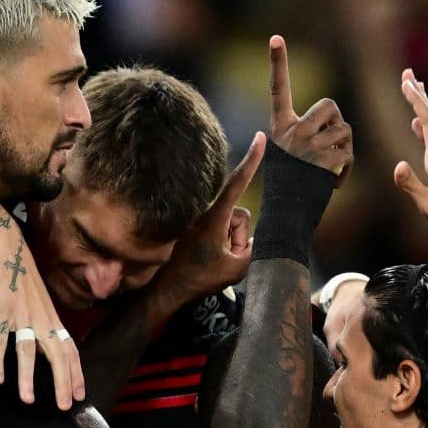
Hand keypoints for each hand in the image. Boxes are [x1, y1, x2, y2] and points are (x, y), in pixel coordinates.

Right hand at [0, 222, 83, 408]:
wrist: (5, 244)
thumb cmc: (20, 272)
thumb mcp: (37, 299)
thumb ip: (42, 321)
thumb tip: (44, 344)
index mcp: (51, 317)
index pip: (70, 349)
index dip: (76, 372)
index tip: (80, 395)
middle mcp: (42, 318)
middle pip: (58, 355)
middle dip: (63, 382)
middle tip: (64, 407)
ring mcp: (22, 314)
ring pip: (29, 351)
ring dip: (28, 377)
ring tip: (28, 400)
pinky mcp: (3, 308)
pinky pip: (1, 338)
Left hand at [161, 132, 265, 299]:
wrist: (166, 290)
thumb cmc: (199, 279)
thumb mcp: (236, 269)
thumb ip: (254, 250)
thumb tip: (254, 241)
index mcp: (214, 216)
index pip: (238, 182)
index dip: (252, 160)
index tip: (261, 138)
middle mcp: (205, 212)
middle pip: (240, 216)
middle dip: (239, 239)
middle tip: (223, 259)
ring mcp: (199, 219)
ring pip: (231, 224)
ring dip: (230, 243)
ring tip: (213, 260)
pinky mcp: (196, 226)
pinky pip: (220, 229)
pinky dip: (221, 244)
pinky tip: (206, 258)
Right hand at [267, 35, 352, 182]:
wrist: (285, 218)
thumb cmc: (289, 190)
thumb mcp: (287, 155)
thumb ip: (302, 135)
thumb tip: (334, 126)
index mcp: (279, 128)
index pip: (278, 90)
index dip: (277, 64)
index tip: (275, 38)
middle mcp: (290, 132)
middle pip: (330, 106)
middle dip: (338, 123)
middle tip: (331, 144)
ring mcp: (306, 145)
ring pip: (344, 130)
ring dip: (345, 149)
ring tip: (330, 168)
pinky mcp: (322, 160)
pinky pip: (348, 153)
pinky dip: (346, 169)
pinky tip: (333, 182)